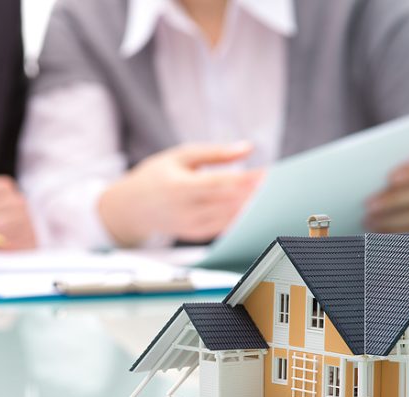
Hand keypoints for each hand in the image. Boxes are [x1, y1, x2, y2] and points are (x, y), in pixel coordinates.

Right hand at [98, 142, 263, 245]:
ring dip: (251, 207)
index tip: (267, 173)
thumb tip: (247, 148)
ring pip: (229, 218)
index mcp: (179, 187)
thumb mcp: (180, 156)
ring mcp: (190, 226)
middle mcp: (185, 210)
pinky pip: (223, 228)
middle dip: (254, 194)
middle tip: (278, 184)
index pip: (219, 184)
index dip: (245, 180)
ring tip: (270, 194)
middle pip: (228, 203)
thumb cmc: (156, 176)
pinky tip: (254, 207)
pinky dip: (240, 217)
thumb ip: (215, 153)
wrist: (130, 208)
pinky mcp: (195, 235)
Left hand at [365, 158, 408, 237]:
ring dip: (390, 220)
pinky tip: (379, 234)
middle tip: (368, 206)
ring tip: (368, 222)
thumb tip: (364, 184)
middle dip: (393, 199)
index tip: (389, 178)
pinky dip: (396, 235)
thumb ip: (387, 183)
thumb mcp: (395, 186)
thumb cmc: (398, 197)